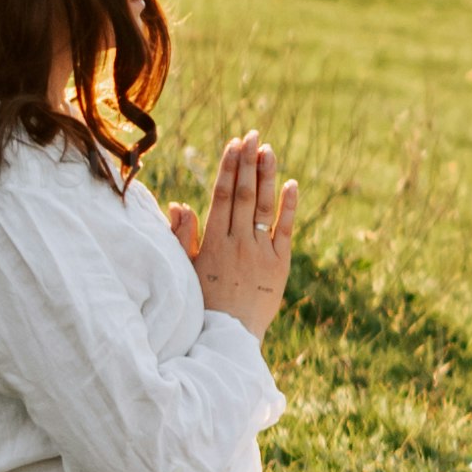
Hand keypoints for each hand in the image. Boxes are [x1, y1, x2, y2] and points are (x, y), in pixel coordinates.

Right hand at [177, 133, 299, 330]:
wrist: (228, 336)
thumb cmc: (201, 303)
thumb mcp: (184, 269)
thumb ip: (182, 236)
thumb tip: (179, 204)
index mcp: (214, 242)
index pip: (222, 195)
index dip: (229, 168)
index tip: (233, 144)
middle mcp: (239, 242)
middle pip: (245, 195)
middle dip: (248, 163)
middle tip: (253, 136)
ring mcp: (261, 252)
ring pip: (265, 207)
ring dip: (267, 176)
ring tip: (269, 150)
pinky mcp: (281, 264)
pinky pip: (286, 230)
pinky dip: (289, 206)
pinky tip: (292, 184)